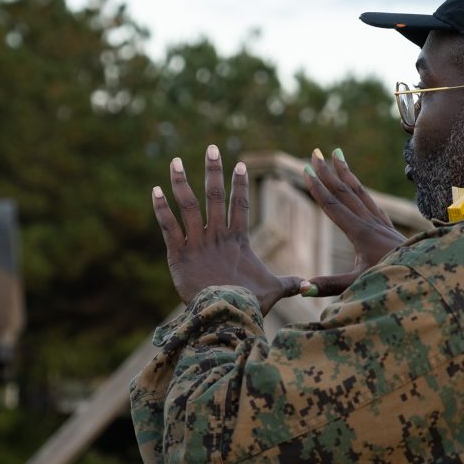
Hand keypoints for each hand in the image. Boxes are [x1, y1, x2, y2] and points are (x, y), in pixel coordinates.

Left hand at [152, 145, 301, 312]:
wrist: (226, 316)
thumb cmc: (250, 303)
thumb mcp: (273, 290)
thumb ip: (289, 283)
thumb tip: (309, 285)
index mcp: (238, 239)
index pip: (240, 204)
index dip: (240, 184)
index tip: (240, 164)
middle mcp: (217, 235)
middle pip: (215, 195)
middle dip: (213, 170)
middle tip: (211, 148)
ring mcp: (197, 242)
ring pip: (188, 204)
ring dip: (181, 181)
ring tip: (175, 161)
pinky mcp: (178, 254)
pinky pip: (168, 226)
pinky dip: (160, 208)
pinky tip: (155, 190)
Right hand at [300, 148, 405, 296]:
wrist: (429, 280)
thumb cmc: (394, 283)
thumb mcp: (359, 284)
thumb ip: (330, 285)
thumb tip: (302, 287)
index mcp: (360, 233)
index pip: (333, 204)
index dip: (317, 187)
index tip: (306, 169)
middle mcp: (371, 223)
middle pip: (345, 191)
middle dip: (328, 171)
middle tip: (315, 151)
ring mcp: (382, 224)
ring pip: (361, 192)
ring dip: (346, 173)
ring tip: (337, 154)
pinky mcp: (389, 230)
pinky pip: (372, 203)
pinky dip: (361, 191)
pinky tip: (359, 188)